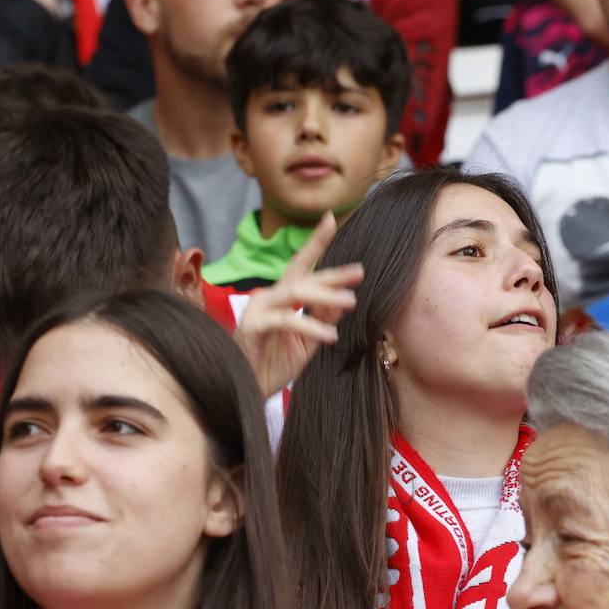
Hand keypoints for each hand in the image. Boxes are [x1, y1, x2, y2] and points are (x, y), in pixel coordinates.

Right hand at [233, 213, 362, 398]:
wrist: (249, 390)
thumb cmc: (275, 364)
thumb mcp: (308, 341)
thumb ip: (323, 318)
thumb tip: (344, 298)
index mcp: (283, 298)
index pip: (301, 264)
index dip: (316, 241)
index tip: (332, 218)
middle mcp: (269, 297)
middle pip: (303, 277)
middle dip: (332, 274)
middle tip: (359, 271)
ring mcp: (258, 310)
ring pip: (294, 292)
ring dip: (324, 295)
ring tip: (350, 301)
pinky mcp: (253, 327)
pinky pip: (285, 320)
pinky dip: (310, 326)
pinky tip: (330, 336)